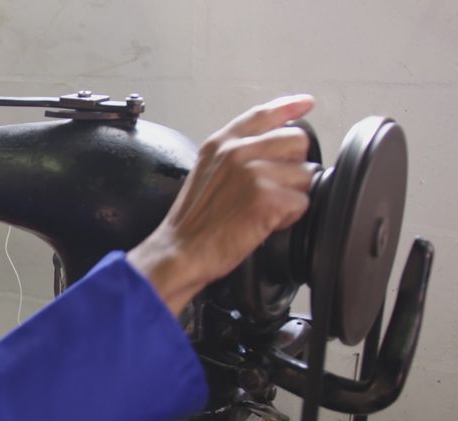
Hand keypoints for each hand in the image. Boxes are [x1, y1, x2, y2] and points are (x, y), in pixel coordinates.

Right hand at [128, 95, 316, 314]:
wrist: (180, 252)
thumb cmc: (192, 223)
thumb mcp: (206, 174)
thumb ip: (235, 156)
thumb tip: (272, 151)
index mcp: (221, 144)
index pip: (263, 115)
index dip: (289, 107)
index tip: (306, 104)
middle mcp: (237, 152)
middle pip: (296, 142)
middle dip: (293, 167)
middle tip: (271, 190)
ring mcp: (253, 172)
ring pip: (304, 175)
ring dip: (291, 196)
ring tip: (262, 210)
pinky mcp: (266, 197)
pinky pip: (302, 202)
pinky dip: (288, 218)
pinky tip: (262, 223)